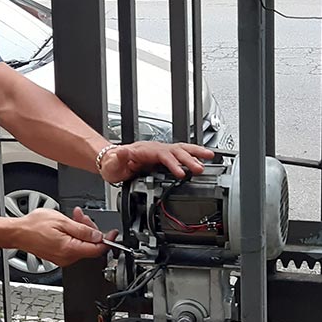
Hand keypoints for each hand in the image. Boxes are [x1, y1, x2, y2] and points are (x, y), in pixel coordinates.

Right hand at [13, 207, 116, 267]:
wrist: (17, 233)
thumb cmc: (34, 226)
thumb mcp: (62, 221)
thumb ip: (83, 229)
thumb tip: (98, 235)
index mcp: (70, 249)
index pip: (97, 250)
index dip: (108, 241)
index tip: (113, 234)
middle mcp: (67, 258)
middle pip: (90, 246)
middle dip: (91, 230)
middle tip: (83, 217)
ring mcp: (63, 258)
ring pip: (82, 246)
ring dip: (82, 231)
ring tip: (74, 218)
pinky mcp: (58, 256)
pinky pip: (73, 247)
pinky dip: (74, 236)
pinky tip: (69, 226)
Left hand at [99, 141, 214, 183]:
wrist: (111, 162)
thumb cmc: (113, 164)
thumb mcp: (112, 163)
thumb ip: (119, 158)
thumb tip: (122, 152)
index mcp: (144, 151)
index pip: (162, 155)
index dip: (173, 163)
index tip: (181, 173)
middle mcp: (154, 149)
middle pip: (175, 151)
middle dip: (189, 159)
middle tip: (200, 169)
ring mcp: (160, 151)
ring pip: (181, 149)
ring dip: (196, 152)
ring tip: (210, 157)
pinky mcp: (163, 157)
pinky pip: (180, 153)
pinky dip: (193, 154)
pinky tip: (202, 158)